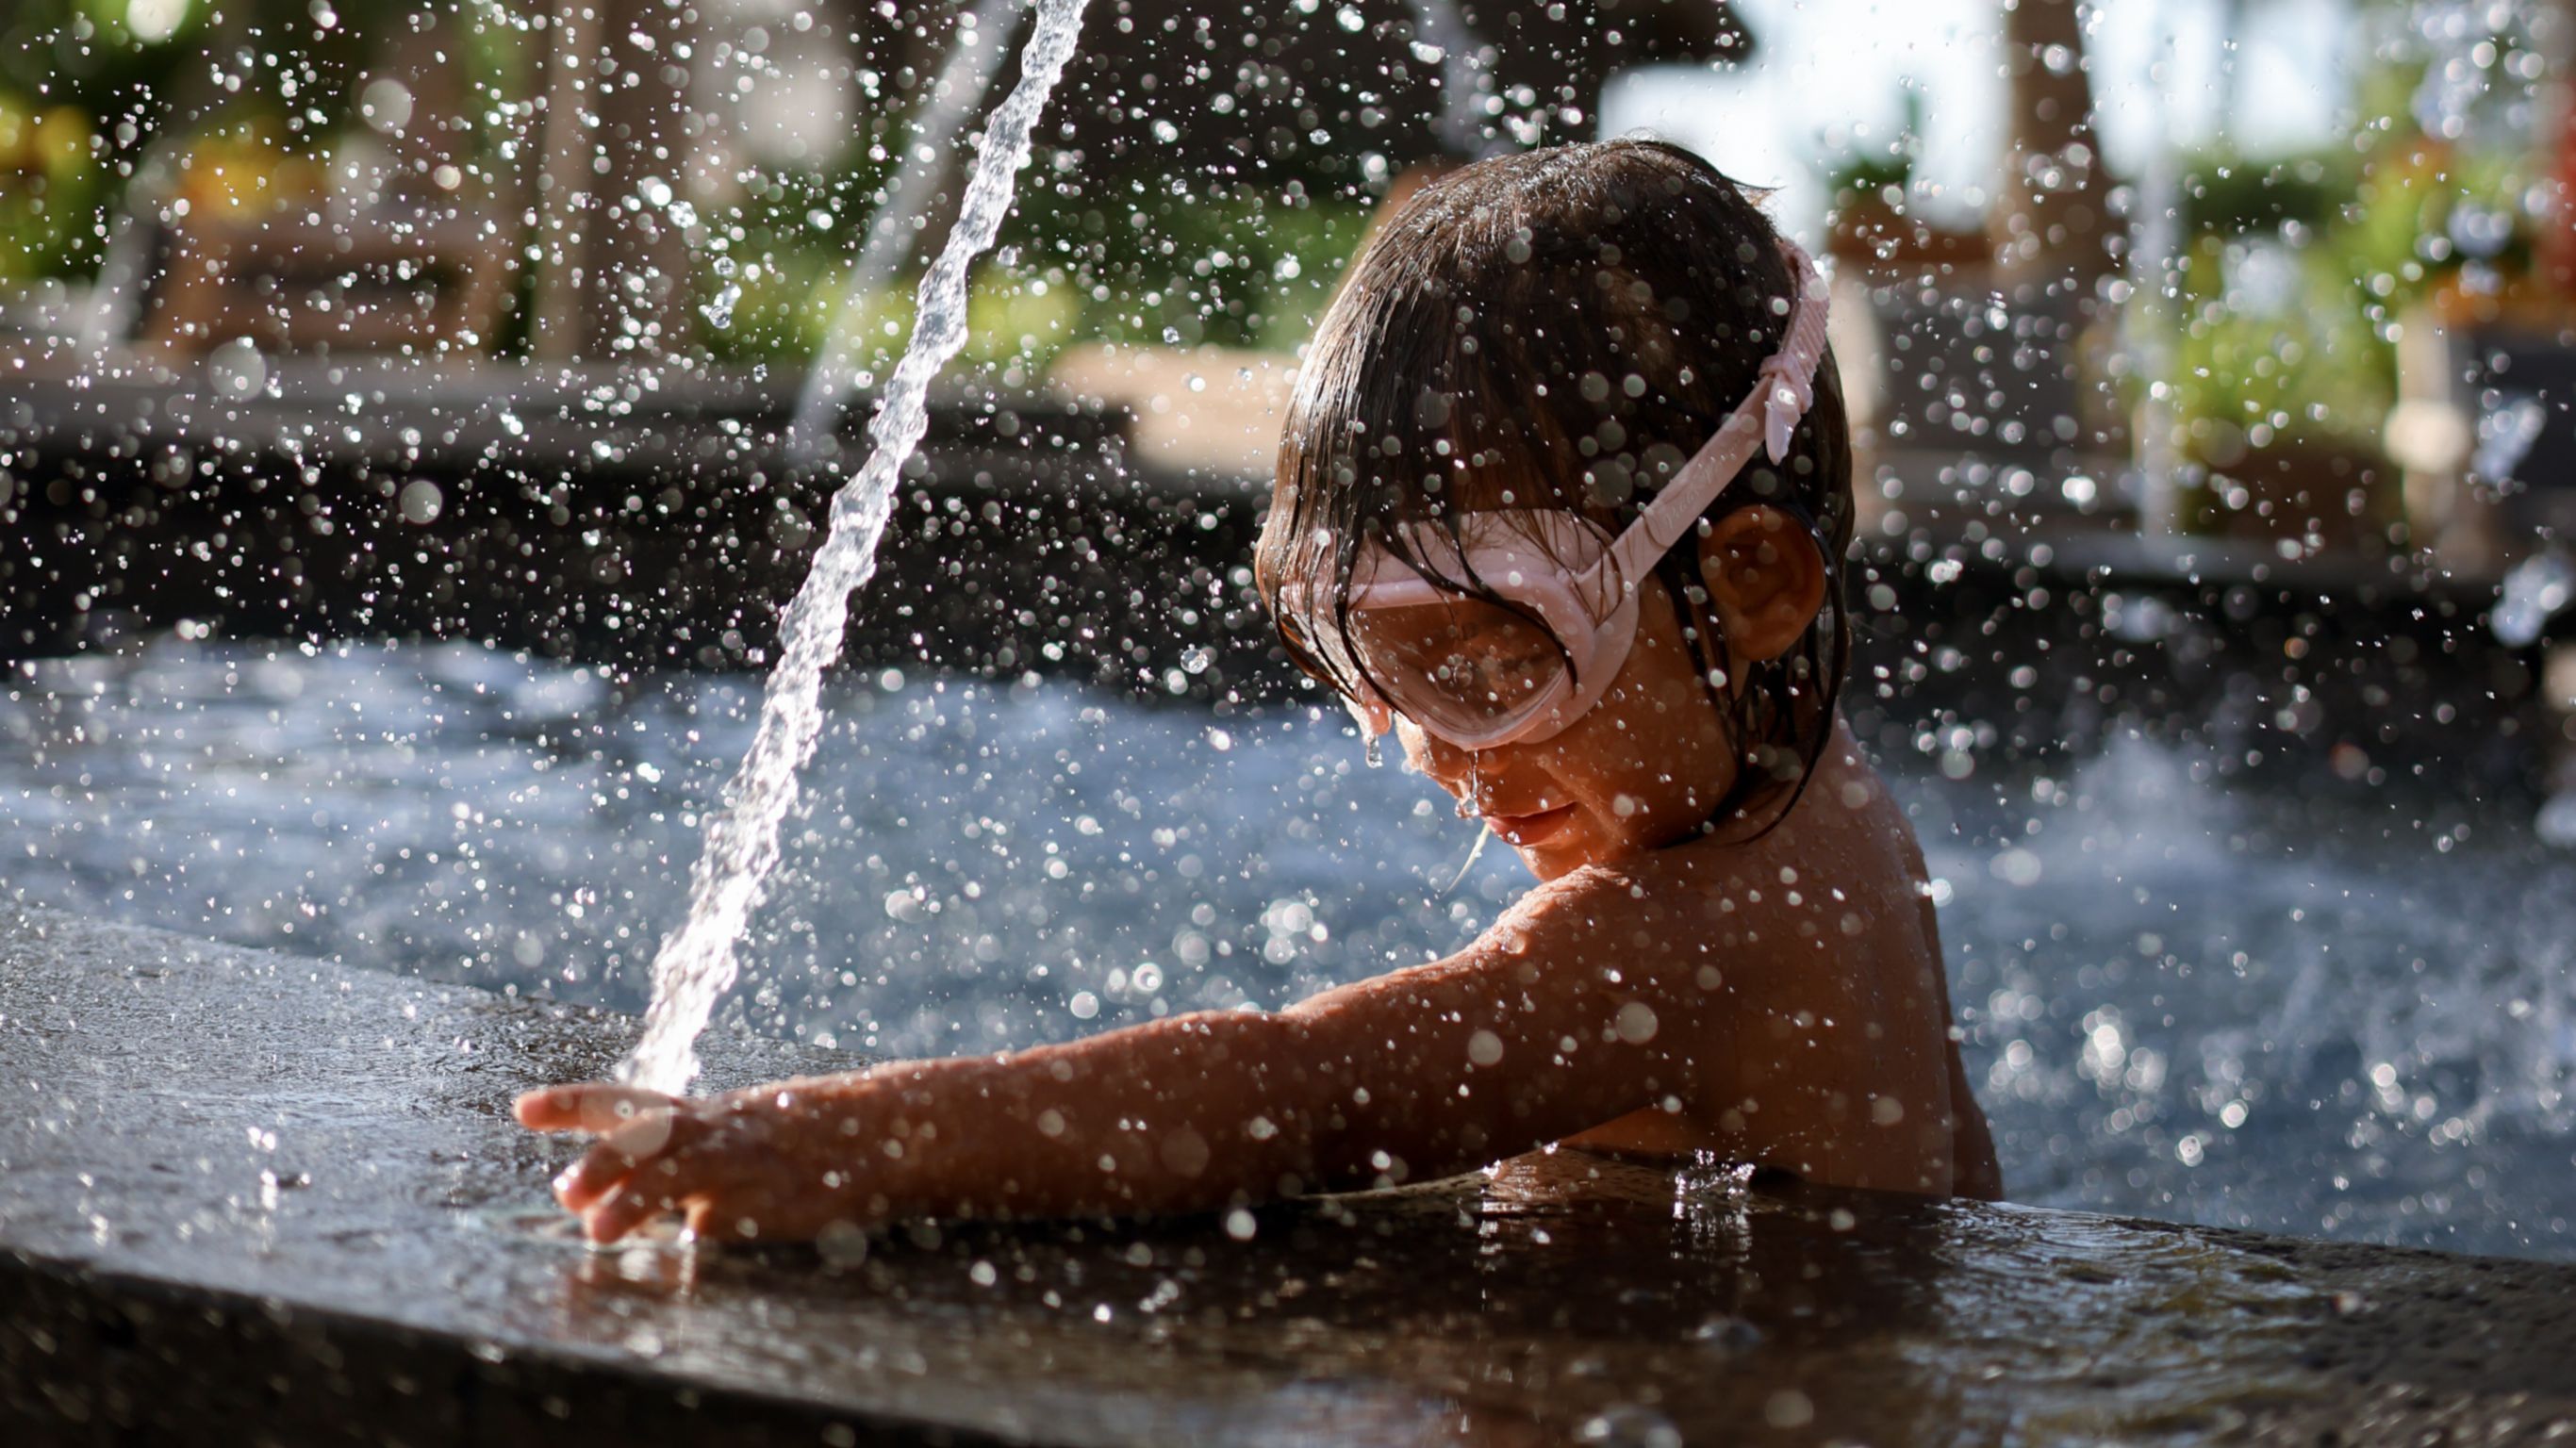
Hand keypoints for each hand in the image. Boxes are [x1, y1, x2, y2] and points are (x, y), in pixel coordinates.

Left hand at [514, 1078, 881, 1243]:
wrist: (878, 1131)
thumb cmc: (797, 1139)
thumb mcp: (734, 1133)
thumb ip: (672, 1155)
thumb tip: (590, 1194)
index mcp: (700, 1116)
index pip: (625, 1103)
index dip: (573, 1105)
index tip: (523, 1109)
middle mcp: (713, 1133)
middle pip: (647, 1138)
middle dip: (605, 1164)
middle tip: (568, 1193)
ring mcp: (740, 1166)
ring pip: (678, 1176)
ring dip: (635, 1204)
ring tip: (602, 1234)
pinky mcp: (767, 1202)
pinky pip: (722, 1224)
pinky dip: (698, 1238)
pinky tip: (683, 1251)